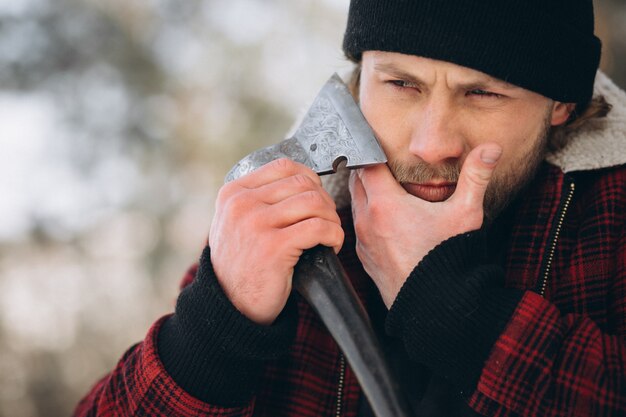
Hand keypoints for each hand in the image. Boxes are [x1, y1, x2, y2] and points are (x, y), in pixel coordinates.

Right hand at [209, 158, 343, 324]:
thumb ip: (259, 198)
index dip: (309, 180)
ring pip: (314, 202)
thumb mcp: (237, 222)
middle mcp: (242, 204)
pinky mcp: (273, 247)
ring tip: (329, 234)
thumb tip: (303, 180)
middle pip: (303, 183)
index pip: (284, 167)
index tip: (315, 199)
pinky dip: (334, 235)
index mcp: (233, 193)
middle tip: (326, 221)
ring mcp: (256, 224)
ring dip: (331, 218)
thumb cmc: (242, 263)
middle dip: (324, 201)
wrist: (231, 305)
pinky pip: (319, 228)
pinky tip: (331, 246)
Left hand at [349, 144, 500, 307]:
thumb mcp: (465, 213)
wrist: (435, 306)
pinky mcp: (365, 257)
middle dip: (369, 169)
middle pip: (357, 181)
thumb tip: (491, 148)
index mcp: (385, 203)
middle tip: (385, 164)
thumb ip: (476, 176)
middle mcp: (367, 219)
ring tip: (385, 189)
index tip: (382, 146)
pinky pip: (358, 227)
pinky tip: (386, 220)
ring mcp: (363, 240)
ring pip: (355, 204)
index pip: (366, 163)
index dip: (373, 151)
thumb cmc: (448, 259)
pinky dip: (367, 217)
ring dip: (366, 193)